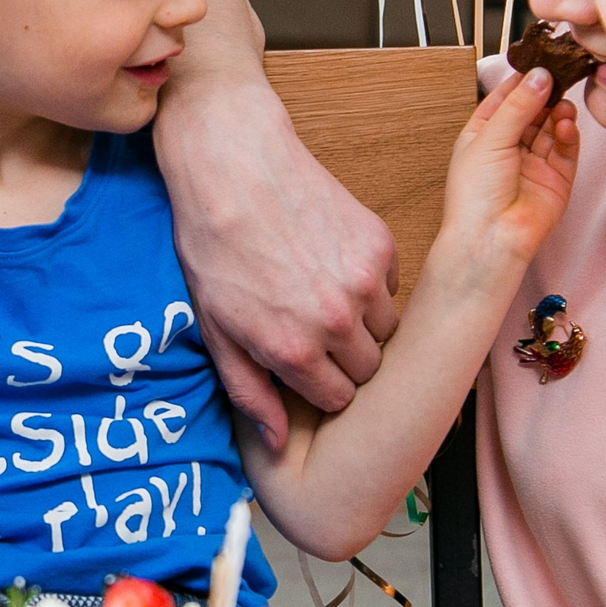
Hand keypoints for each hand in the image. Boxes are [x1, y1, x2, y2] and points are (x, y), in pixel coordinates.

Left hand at [154, 0, 398, 444]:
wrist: (232, 164)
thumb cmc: (213, 246)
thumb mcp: (215, 328)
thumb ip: (250, 391)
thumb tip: (279, 443)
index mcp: (293, 350)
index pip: (338, 400)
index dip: (320, 387)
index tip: (305, 368)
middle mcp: (336, 323)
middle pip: (368, 372)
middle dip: (344, 361)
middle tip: (314, 332)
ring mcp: (365, 282)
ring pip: (387, 333)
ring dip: (363, 325)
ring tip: (323, 296)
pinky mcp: (381, 245)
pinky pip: (393, 288)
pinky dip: (371, 285)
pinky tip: (332, 263)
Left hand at [433, 65, 580, 277]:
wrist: (490, 238)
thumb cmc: (474, 194)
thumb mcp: (489, 138)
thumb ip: (518, 105)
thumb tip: (541, 75)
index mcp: (483, 135)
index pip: (504, 98)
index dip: (521, 80)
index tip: (539, 60)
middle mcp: (509, 146)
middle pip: (533, 109)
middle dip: (545, 92)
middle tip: (560, 73)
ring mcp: (534, 162)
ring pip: (552, 126)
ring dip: (558, 111)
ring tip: (562, 102)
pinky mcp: (557, 178)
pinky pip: (566, 149)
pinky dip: (568, 134)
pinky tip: (566, 123)